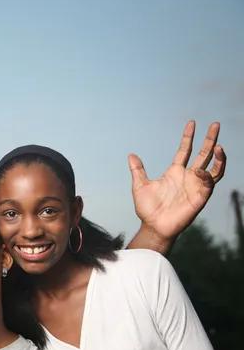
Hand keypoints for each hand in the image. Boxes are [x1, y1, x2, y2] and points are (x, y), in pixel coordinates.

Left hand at [129, 121, 225, 240]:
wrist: (154, 226)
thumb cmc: (147, 208)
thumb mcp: (140, 185)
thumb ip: (138, 170)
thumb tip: (130, 155)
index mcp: (175, 172)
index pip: (185, 150)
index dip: (189, 137)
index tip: (191, 123)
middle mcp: (188, 177)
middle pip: (204, 154)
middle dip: (211, 139)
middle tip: (216, 124)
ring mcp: (196, 186)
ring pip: (214, 168)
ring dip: (219, 157)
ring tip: (219, 146)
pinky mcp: (200, 197)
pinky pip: (209, 183)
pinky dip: (207, 175)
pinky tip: (199, 171)